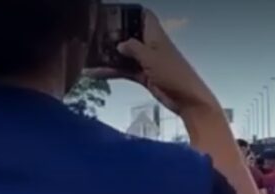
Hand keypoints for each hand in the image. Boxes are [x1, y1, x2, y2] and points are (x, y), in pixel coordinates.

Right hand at [84, 10, 219, 115]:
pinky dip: (112, 72)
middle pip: (130, 35)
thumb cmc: (174, 75)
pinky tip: (94, 73)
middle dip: (113, 34)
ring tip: (87, 54)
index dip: (131, 12)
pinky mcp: (144, 76)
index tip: (113, 13)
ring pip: (125, 55)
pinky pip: (125, 71)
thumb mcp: (151, 58)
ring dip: (108, 56)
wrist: (187, 101)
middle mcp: (151, 46)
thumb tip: (119, 44)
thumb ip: (134, 48)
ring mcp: (147, 62)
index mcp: (156, 36)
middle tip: (93, 34)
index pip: (145, 16)